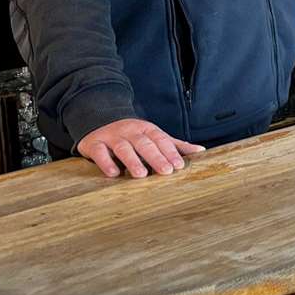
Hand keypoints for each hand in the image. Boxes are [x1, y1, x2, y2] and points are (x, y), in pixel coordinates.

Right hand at [75, 118, 203, 178]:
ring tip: (141, 175)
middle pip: (145, 143)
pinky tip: (113, 174)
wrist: (97, 119)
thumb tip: (200, 151)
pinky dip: (106, 162)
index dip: (170, 152)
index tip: (179, 166)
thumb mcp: (153, 136)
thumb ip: (174, 145)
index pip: (161, 140)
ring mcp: (112, 137)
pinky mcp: (94, 144)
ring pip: (123, 147)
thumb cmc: (132, 135)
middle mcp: (130, 131)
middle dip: (156, 157)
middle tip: (166, 171)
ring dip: (133, 160)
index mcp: (147, 129)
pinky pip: (99, 152)